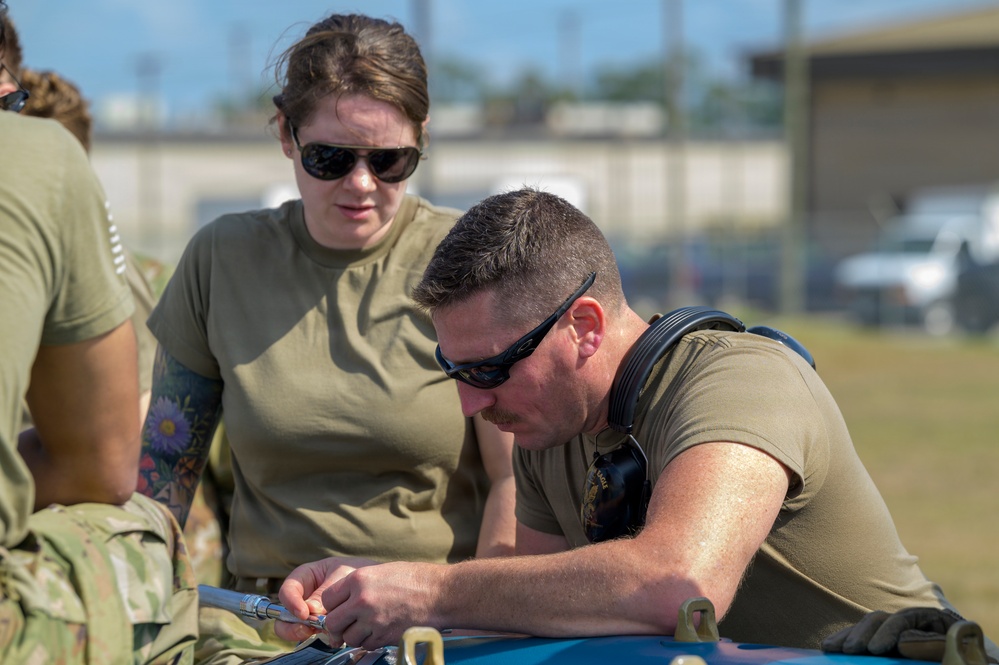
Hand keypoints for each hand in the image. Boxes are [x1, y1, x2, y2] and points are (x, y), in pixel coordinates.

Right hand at [275, 557, 376, 642]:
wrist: (375, 582)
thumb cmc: (357, 571)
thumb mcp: (343, 575)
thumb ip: (327, 591)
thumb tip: (311, 611)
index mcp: (305, 577)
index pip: (287, 590)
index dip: (291, 603)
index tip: (304, 614)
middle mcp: (303, 596)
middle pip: (284, 614)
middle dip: (291, 625)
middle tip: (307, 629)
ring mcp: (309, 612)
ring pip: (294, 628)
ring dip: (304, 633)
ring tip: (323, 632)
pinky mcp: (319, 624)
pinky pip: (311, 634)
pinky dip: (321, 637)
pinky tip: (335, 636)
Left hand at [320, 561, 443, 649]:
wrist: (440, 594)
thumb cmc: (415, 579)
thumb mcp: (381, 571)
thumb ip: (359, 585)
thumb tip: (344, 600)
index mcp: (358, 579)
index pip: (327, 599)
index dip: (333, 605)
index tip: (340, 607)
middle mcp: (361, 601)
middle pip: (333, 622)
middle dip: (339, 624)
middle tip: (350, 621)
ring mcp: (373, 621)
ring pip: (348, 637)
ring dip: (355, 634)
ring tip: (369, 625)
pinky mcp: (384, 637)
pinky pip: (366, 645)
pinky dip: (370, 641)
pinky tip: (381, 630)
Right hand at [821, 607, 964, 660]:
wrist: (964, 662)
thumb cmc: (966, 661)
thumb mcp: (959, 658)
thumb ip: (935, 647)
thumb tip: (901, 641)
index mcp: (936, 622)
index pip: (906, 618)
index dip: (888, 632)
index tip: (875, 649)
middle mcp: (915, 625)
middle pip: (881, 620)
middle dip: (862, 634)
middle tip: (848, 651)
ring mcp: (899, 637)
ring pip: (868, 629)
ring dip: (848, 637)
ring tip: (830, 648)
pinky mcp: (887, 649)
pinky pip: (865, 642)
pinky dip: (848, 643)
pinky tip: (832, 648)